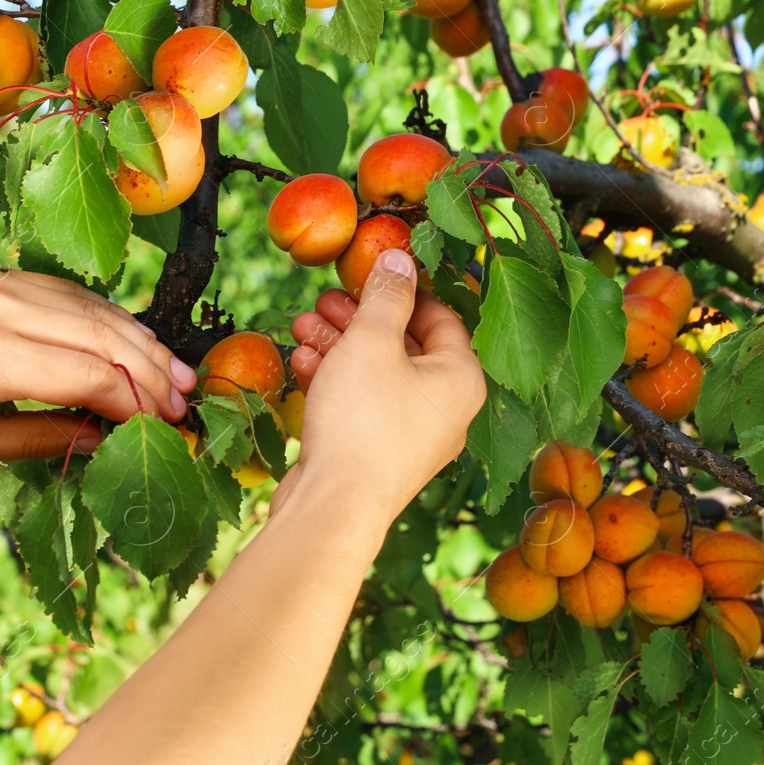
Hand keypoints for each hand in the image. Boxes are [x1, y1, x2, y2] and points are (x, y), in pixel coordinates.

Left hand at [0, 266, 195, 464]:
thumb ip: (34, 440)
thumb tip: (101, 441)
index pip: (94, 378)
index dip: (137, 406)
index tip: (164, 430)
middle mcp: (4, 307)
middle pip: (104, 337)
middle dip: (151, 372)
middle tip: (187, 403)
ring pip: (91, 309)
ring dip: (137, 341)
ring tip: (172, 373)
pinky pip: (63, 292)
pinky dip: (102, 317)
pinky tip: (123, 340)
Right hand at [284, 249, 485, 520]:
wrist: (335, 507)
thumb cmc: (362, 419)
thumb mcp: (372, 341)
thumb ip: (386, 295)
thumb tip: (399, 257)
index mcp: (461, 379)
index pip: (442, 318)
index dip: (404, 290)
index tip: (370, 272)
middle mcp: (445, 410)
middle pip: (405, 346)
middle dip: (360, 317)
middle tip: (325, 297)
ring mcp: (412, 437)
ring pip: (377, 375)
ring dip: (340, 345)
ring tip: (302, 324)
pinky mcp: (378, 456)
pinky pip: (362, 405)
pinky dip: (335, 381)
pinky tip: (302, 361)